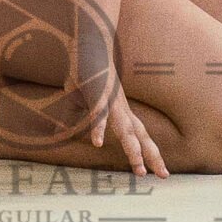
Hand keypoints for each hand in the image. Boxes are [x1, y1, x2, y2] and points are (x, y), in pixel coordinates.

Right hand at [75, 55, 168, 178]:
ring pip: (125, 130)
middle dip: (152, 156)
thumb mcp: (79, 101)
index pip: (140, 136)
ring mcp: (111, 102)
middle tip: (164, 176)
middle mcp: (121, 108)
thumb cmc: (86, 73)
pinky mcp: (97, 93)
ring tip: (139, 170)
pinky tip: (97, 144)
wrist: (88, 44)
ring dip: (133, 150)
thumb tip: (57, 134)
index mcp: (121, 111)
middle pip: (141, 136)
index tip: (161, 172)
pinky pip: (98, 115)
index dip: (151, 153)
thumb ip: (73, 119)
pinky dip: (99, 129)